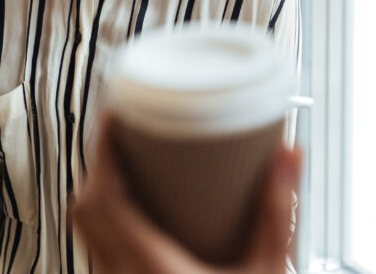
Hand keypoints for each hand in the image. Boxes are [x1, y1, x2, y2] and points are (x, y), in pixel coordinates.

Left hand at [72, 115, 301, 273]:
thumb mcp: (266, 273)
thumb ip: (278, 213)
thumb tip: (290, 154)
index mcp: (151, 270)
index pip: (103, 200)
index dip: (101, 153)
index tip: (113, 117)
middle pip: (86, 212)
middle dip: (99, 167)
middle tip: (124, 136)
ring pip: (87, 236)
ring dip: (101, 196)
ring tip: (130, 167)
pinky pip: (99, 255)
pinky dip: (108, 224)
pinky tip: (137, 214)